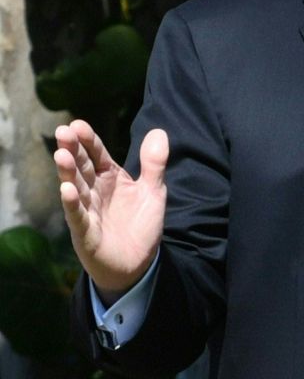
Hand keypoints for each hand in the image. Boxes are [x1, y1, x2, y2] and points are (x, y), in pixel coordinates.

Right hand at [53, 119, 167, 303]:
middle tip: (63, 132)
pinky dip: (72, 203)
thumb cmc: (140, 225)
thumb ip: (154, 163)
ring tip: (61, 155)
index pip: (97, 154)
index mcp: (110, 178)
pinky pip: (78, 216)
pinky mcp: (86, 233)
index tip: (78, 124)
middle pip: (82, 167)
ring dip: (68, 172)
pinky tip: (66, 189)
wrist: (137, 264)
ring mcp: (87, 211)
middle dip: (72, 149)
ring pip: (76, 188)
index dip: (89, 140)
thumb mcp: (153, 191)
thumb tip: (158, 130)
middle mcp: (95, 192)